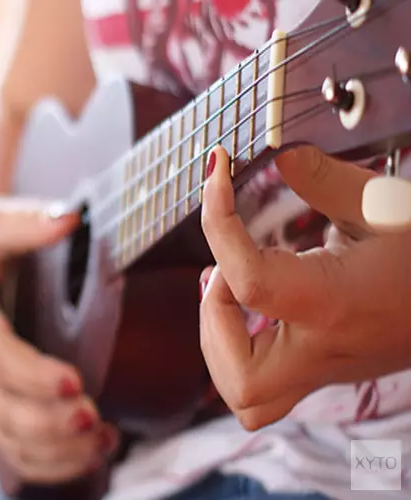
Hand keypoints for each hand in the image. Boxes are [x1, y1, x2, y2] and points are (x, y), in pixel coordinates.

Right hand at [0, 198, 117, 482]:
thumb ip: (26, 222)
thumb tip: (70, 219)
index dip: (31, 373)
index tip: (74, 381)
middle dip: (47, 423)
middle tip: (94, 418)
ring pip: (7, 437)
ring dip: (55, 450)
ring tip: (104, 442)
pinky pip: (12, 446)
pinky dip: (49, 462)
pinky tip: (91, 454)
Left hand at [199, 145, 410, 430]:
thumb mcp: (386, 207)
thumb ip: (326, 181)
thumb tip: (279, 157)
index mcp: (336, 303)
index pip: (250, 281)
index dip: (216, 224)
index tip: (216, 174)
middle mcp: (323, 349)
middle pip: (240, 379)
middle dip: (211, 319)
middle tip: (220, 270)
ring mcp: (322, 369)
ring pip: (244, 396)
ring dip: (216, 339)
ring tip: (226, 286)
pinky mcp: (321, 371)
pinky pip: (259, 391)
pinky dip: (233, 352)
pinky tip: (246, 308)